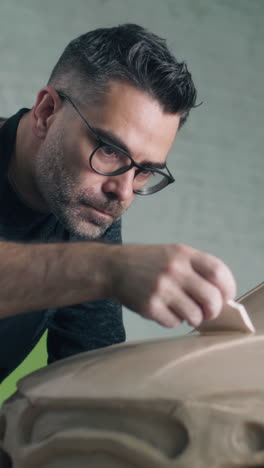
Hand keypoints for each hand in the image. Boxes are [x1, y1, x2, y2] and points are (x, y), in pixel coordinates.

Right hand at [110, 243, 235, 327]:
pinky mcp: (149, 306)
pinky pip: (174, 323)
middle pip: (211, 298)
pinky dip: (173, 321)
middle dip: (214, 310)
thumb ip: (197, 269)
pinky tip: (164, 310)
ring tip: (184, 311)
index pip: (218, 272)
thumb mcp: (173, 254)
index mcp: (183, 254)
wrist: (112, 267)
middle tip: (208, 312)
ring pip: (195, 316)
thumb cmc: (148, 262)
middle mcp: (174, 270)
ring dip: (194, 318)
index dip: (228, 288)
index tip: (226, 297)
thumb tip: (222, 297)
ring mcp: (161, 289)